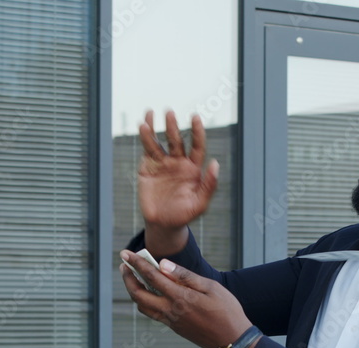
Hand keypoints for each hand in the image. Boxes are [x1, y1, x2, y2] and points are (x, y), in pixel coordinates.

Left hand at [119, 249, 251, 347]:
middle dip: (128, 279)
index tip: (125, 254)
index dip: (136, 264)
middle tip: (124, 266)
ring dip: (134, 291)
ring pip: (143, 307)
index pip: (151, 277)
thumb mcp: (211, 287)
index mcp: (180, 297)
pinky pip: (153, 314)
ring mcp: (171, 322)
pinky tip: (150, 294)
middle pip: (138, 295)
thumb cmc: (227, 311)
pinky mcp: (175, 328)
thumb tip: (163, 264)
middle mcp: (171, 311)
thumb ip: (185, 276)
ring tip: (133, 278)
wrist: (233, 341)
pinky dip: (145, 302)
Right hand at [138, 111, 219, 255]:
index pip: (197, 146)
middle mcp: (178, 162)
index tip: (195, 118)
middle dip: (173, 126)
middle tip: (170, 113)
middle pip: (177, 140)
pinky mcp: (148, 167)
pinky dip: (144, 137)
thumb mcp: (200, 204)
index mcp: (193, 168)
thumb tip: (216, 164)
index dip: (197, 132)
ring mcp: (162, 163)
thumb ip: (209, 185)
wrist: (162, 223)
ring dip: (155, 128)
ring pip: (159, 142)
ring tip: (151, 113)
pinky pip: (147, 149)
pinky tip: (143, 125)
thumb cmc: (184, 214)